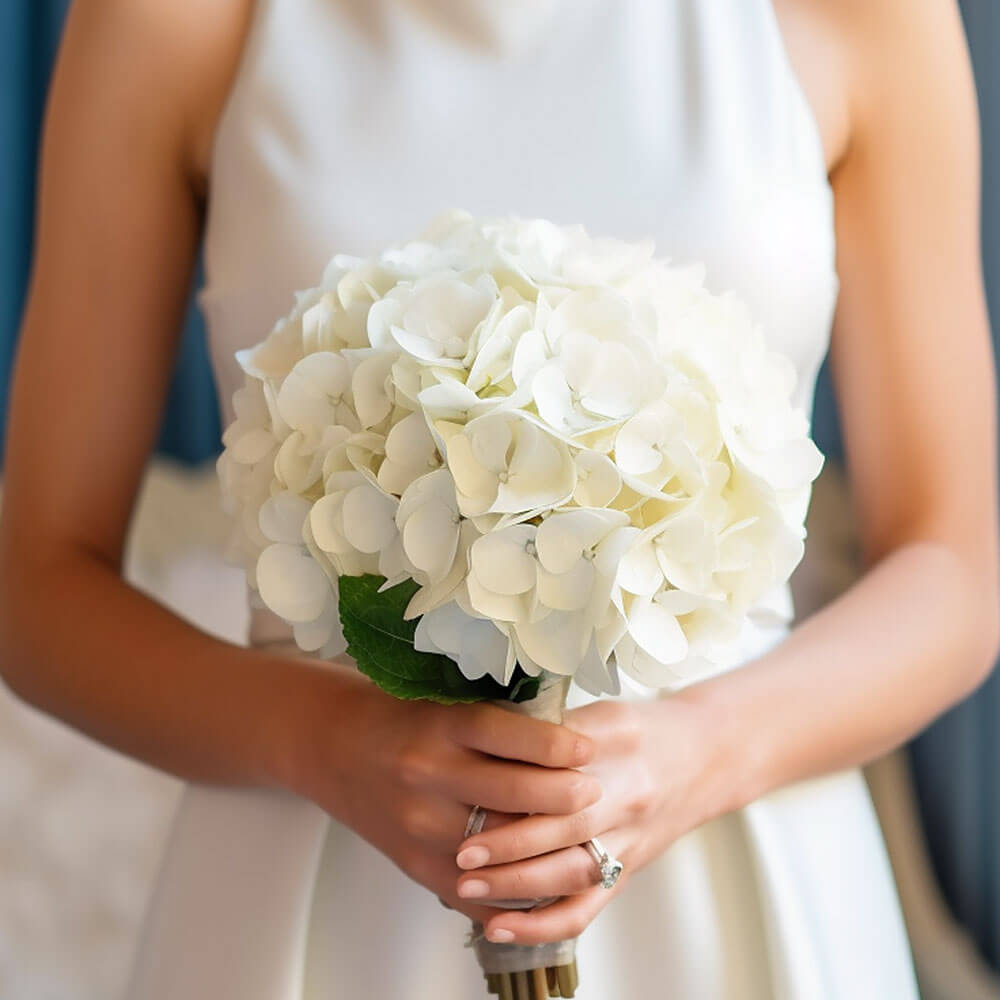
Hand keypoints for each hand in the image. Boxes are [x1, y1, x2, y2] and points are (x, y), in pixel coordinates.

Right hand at [290, 667, 601, 921]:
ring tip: (582, 837)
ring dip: (545, 847)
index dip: (556, 744)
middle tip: (595, 792)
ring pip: (499, 848)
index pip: (507, 734)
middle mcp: (428, 773)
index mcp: (439, 725)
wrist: (334, 748)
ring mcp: (419, 825)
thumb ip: (495, 720)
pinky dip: (513, 893)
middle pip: (512, 793)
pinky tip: (544, 882)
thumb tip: (566, 736)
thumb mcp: (443, 702)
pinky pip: (475, 891)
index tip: (588, 749)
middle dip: (564, 795)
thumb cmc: (400, 716)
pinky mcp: (414, 864)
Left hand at [452, 693, 728, 944]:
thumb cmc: (640, 730)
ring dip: (517, 883)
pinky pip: (584, 908)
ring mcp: (629, 837)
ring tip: (468, 884)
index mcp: (615, 740)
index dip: (514, 781)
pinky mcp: (626, 870)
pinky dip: (541, 924)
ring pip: (571, 872)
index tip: (470, 791)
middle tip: (462, 850)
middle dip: (508, 842)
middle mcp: (626, 793)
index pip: (558, 765)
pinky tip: (499, 928)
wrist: (706, 756)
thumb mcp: (598, 710)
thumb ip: (550, 726)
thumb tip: (486, 743)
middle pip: (565, 824)